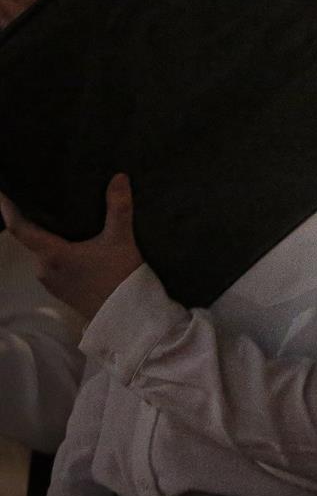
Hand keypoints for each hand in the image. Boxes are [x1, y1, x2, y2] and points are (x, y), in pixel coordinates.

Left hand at [0, 175, 143, 317]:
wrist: (125, 318)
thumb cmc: (119, 278)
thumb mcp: (121, 240)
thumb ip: (119, 207)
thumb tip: (119, 177)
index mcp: (52, 255)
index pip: (20, 228)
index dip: (8, 209)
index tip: (2, 193)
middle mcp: (44, 269)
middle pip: (31, 239)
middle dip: (34, 219)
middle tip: (41, 197)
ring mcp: (51, 282)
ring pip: (43, 251)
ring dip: (48, 235)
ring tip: (60, 217)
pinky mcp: (61, 290)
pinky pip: (52, 263)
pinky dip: (57, 249)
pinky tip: (74, 242)